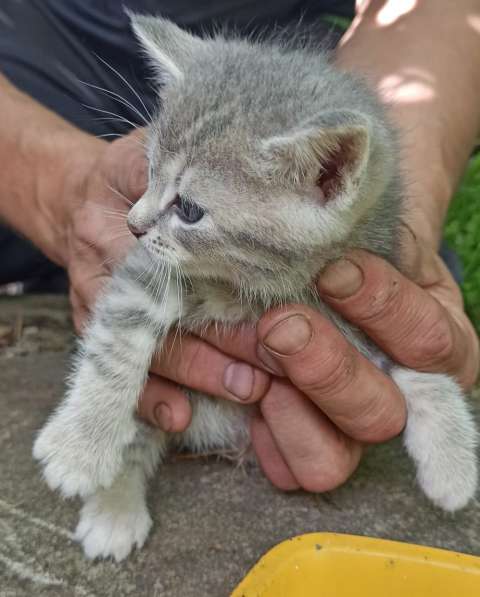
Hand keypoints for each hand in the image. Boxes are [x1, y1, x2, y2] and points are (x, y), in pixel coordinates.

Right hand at [65, 130, 270, 429]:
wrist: (77, 200)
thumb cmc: (126, 174)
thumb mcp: (146, 153)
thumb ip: (181, 163)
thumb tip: (244, 169)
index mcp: (124, 224)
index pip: (172, 262)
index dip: (215, 286)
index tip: (264, 308)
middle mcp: (109, 270)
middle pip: (166, 313)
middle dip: (219, 340)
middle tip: (271, 362)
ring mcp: (102, 307)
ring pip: (149, 349)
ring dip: (197, 374)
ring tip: (247, 390)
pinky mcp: (101, 332)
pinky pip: (123, 371)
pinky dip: (151, 397)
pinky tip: (181, 417)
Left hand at [139, 228, 478, 491]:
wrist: (324, 256)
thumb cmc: (347, 238)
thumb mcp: (364, 229)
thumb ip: (358, 241)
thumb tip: (323, 249)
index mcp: (433, 342)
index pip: (426, 344)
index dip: (383, 310)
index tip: (335, 269)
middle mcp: (396, 397)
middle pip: (377, 414)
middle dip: (325, 367)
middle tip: (280, 323)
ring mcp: (346, 428)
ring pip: (331, 462)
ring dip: (289, 411)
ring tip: (254, 362)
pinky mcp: (302, 443)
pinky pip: (289, 471)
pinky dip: (264, 440)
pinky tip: (245, 396)